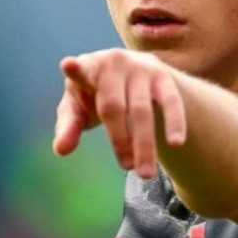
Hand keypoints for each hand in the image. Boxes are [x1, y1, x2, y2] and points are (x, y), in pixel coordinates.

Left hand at [53, 49, 187, 177]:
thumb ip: (68, 128)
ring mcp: (140, 68)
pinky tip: (176, 143)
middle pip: (114, 107)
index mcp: (87, 69)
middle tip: (127, 167)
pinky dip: (174, 122)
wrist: (133, 71)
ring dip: (145, 144)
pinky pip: (171, 101)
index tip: (68, 65)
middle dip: (120, 140)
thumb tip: (61, 150)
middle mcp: (113, 63)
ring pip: (142, 110)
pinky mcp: (162, 76)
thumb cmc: (96, 95)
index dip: (75, 70)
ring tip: (145, 173)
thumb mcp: (78, 109)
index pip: (80, 71)